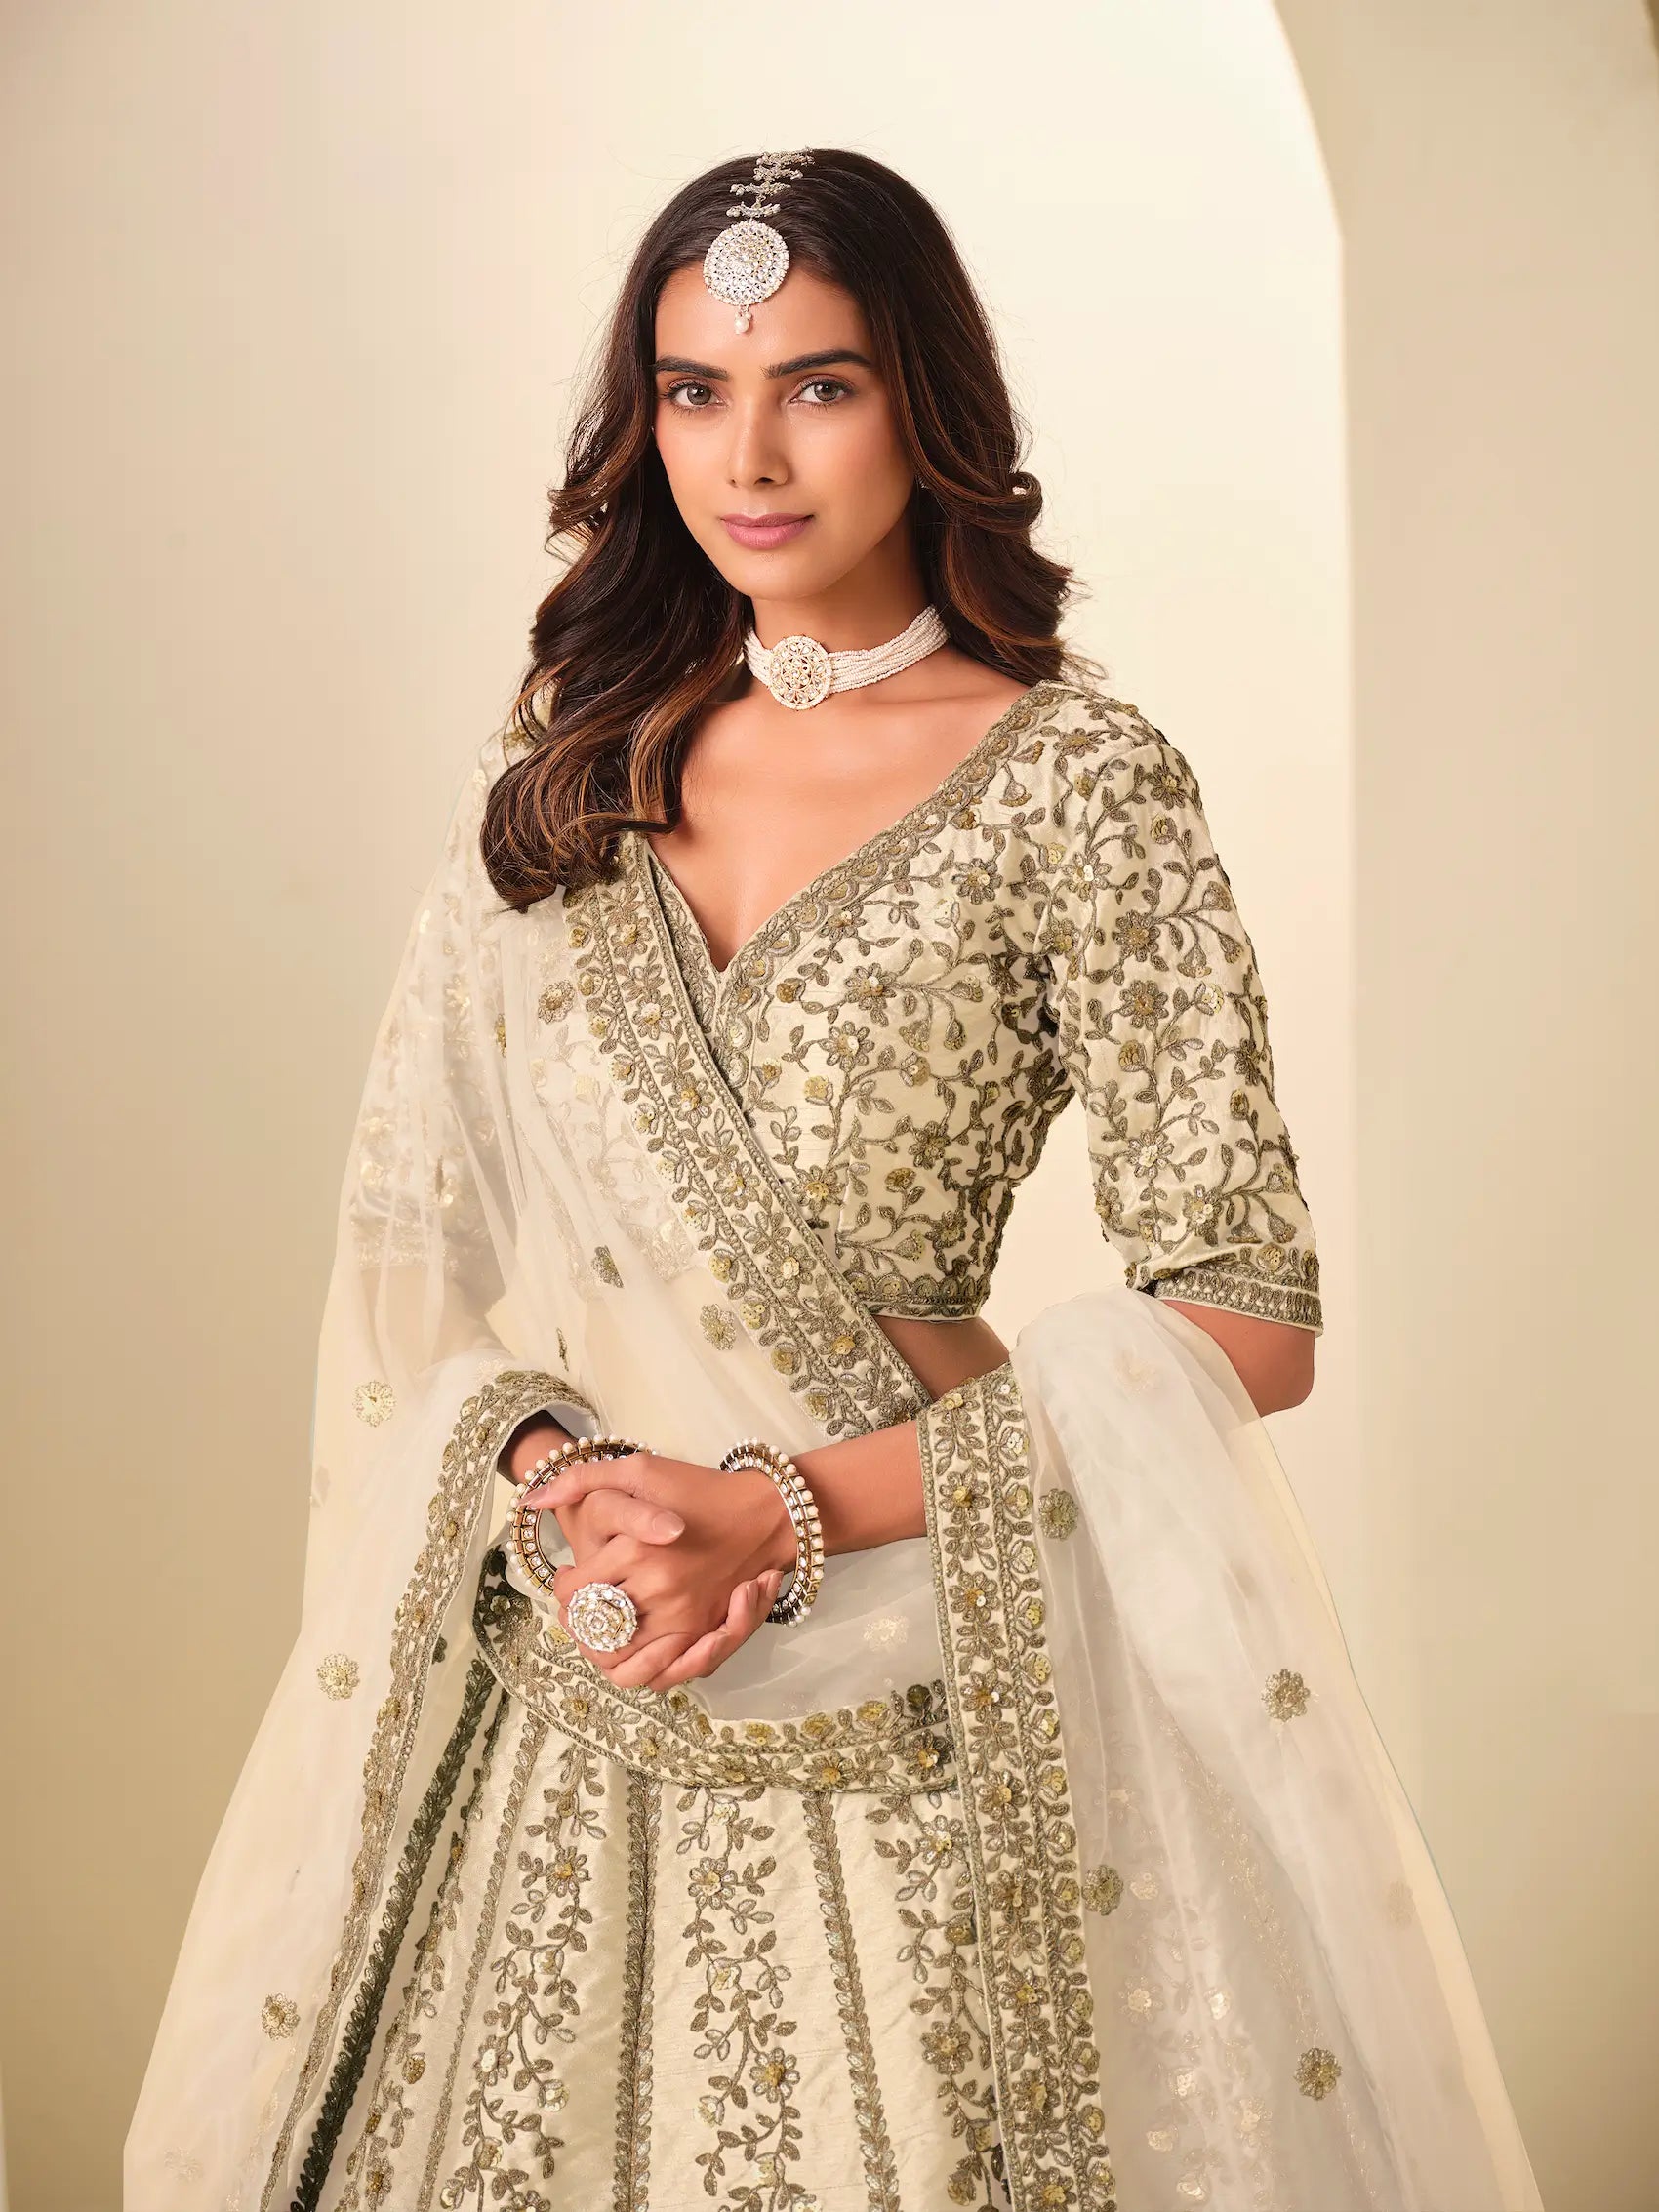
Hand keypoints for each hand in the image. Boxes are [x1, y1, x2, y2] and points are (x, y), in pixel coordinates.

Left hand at [520, 1450, 796, 1691]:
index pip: (575, 1589)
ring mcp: (682, 1616)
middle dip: (577, 1620)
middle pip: (593, 1626)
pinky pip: (655, 1671)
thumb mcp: (642, 1468)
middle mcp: (658, 1588)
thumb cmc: (700, 1489)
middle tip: (577, 1607)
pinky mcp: (702, 1633)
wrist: (764, 1515)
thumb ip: (583, 1478)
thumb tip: (532, 1499)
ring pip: (619, 1657)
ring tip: (598, 1629)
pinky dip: (633, 1668)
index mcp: (636, 1549)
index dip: (563, 1588)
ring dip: (599, 1650)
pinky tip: (626, 1647)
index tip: (568, 1578)